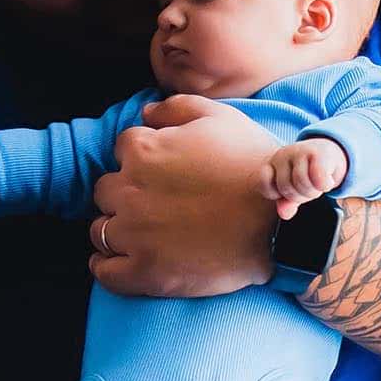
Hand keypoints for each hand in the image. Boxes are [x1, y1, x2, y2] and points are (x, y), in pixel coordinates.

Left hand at [88, 94, 280, 297]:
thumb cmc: (254, 168)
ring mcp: (134, 234)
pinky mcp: (144, 272)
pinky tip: (123, 262)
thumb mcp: (222, 118)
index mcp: (144, 151)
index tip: (163, 173)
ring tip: (144, 234)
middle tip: (156, 204)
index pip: (122, 149)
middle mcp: (130, 191)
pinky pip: (104, 272)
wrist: (280, 223)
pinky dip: (108, 267)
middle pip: (106, 190)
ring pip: (100, 229)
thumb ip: (177, 108)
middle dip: (126, 194)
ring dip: (117, 229)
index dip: (143, 158)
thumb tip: (146, 113)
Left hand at [261, 138, 347, 220]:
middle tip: (308, 189)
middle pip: (286, 187)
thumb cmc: (307, 174)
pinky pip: (318, 178)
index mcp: (271, 164)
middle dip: (299, 195)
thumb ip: (286, 203)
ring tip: (317, 185)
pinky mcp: (317, 153)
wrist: (328, 154)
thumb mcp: (294, 191)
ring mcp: (298, 152)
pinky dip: (324, 185)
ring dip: (313, 191)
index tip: (288, 192)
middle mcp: (281, 155)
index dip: (278, 195)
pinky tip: (327, 182)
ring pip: (301, 182)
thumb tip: (284, 214)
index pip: (266, 187)